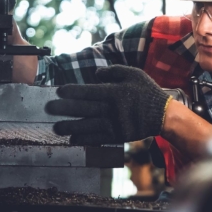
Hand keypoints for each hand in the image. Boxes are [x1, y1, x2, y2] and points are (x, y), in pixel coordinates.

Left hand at [45, 65, 171, 144]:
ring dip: (71, 127)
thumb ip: (114, 71)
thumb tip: (95, 73)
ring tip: (56, 128)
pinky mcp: (118, 135)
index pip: (89, 91)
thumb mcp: (134, 74)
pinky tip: (72, 139)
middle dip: (65, 109)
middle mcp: (113, 109)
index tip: (58, 91)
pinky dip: (85, 139)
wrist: (163, 115)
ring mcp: (115, 124)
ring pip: (89, 126)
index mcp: (115, 92)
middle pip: (85, 109)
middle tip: (49, 109)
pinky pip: (99, 138)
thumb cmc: (147, 92)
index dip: (72, 91)